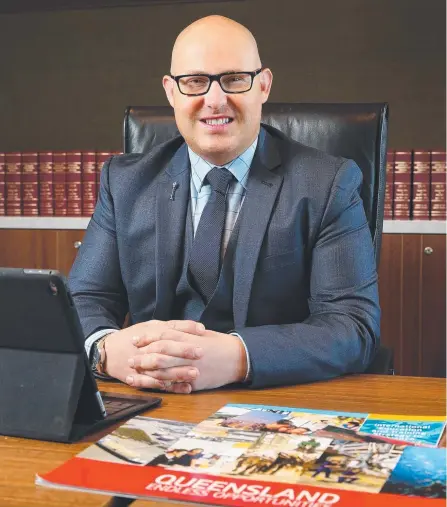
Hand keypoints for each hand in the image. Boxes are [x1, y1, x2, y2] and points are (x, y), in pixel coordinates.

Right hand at [103, 320, 205, 393]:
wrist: (108, 351)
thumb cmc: (134, 336)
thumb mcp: (151, 325)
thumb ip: (173, 326)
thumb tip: (198, 327)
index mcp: (150, 333)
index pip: (169, 330)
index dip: (185, 331)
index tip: (202, 332)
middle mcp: (146, 348)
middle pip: (165, 349)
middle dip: (183, 351)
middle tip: (201, 354)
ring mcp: (142, 365)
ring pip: (161, 369)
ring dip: (179, 372)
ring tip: (195, 374)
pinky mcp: (139, 379)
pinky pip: (156, 384)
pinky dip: (171, 387)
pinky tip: (185, 388)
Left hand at [129, 329, 247, 391]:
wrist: (238, 358)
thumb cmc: (220, 343)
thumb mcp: (202, 333)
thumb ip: (185, 331)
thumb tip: (168, 329)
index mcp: (189, 338)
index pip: (163, 336)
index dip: (148, 338)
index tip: (136, 340)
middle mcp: (188, 353)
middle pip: (159, 354)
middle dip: (142, 357)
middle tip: (130, 359)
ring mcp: (191, 368)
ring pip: (164, 371)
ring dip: (147, 372)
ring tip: (134, 373)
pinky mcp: (195, 382)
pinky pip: (174, 384)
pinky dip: (161, 385)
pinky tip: (151, 385)